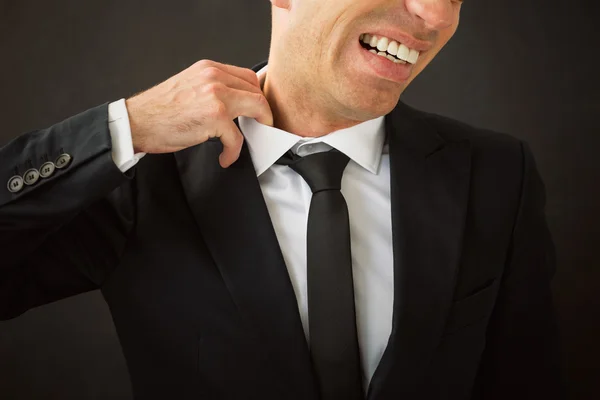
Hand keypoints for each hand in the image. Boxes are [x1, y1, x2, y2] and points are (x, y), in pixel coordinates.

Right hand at [125, 60, 272, 167]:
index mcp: (208, 68)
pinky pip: (237, 137)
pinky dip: (233, 151)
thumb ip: (212, 88)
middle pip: (256, 91)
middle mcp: (214, 77)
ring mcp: (216, 96)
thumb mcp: (189, 86)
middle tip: (257, 127)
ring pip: (257, 108)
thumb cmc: (158, 110)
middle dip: (261, 111)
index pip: (247, 76)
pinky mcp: (215, 117)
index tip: (257, 110)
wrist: (136, 122)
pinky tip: (225, 157)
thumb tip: (234, 101)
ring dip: (257, 128)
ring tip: (244, 140)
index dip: (256, 95)